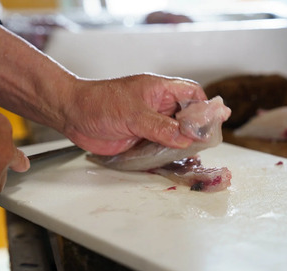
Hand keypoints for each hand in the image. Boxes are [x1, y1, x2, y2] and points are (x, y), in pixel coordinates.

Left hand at [61, 73, 207, 154]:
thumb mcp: (133, 113)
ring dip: (185, 146)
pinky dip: (170, 156)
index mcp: (160, 90)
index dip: (204, 107)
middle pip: (187, 117)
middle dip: (198, 130)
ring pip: (176, 135)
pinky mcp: (142, 140)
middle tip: (206, 144)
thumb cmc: (98, 102)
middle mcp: (158, 107)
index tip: (215, 121)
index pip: (191, 94)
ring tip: (196, 158)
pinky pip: (161, 148)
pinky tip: (178, 163)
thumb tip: (185, 137)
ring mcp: (151, 124)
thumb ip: (160, 127)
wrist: (71, 115)